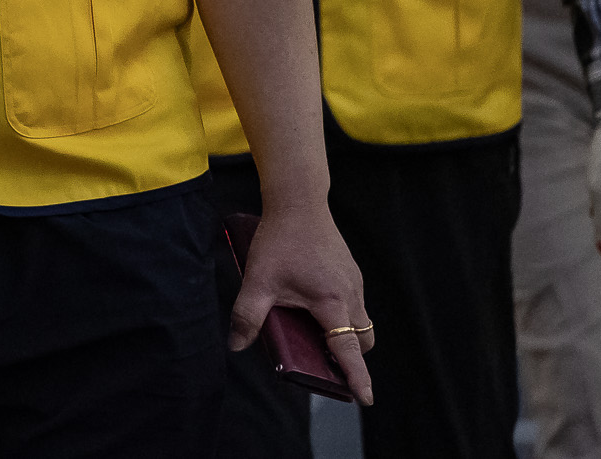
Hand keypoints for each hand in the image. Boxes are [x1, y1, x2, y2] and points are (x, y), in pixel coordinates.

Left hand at [231, 202, 373, 405]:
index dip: (356, 376)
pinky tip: (316, 306)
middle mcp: (350, 294)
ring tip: (317, 336)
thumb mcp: (258, 280)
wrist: (299, 202)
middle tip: (327, 364)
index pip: (347, 349)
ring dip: (346, 335)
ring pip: (361, 321)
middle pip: (361, 340)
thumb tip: (235, 345)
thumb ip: (247, 316)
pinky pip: (355, 303)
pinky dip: (343, 315)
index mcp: (331, 302)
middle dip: (350, 357)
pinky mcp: (351, 271)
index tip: (365, 398)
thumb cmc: (280, 240)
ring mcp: (354, 282)